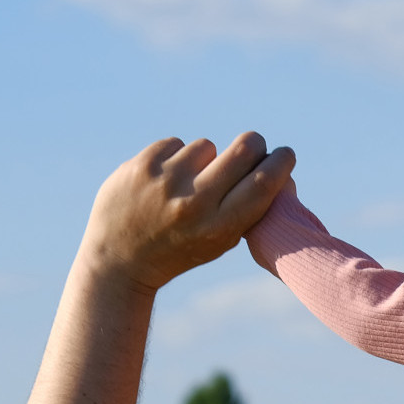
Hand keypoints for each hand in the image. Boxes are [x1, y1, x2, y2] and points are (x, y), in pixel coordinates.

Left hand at [77, 132, 294, 292]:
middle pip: (244, 149)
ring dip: (204, 159)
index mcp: (219, 228)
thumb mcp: (219, 242)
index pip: (264, 183)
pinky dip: (175, 158)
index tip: (285, 155)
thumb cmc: (180, 249)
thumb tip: (275, 168)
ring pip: (207, 146)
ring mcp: (166, 181)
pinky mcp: (142, 165)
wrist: (118, 260)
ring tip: (187, 182)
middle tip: (252, 147)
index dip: (281, 162)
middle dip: (254, 144)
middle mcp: (194, 203)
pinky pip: (176, 144)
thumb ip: (246, 210)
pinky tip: (162, 181)